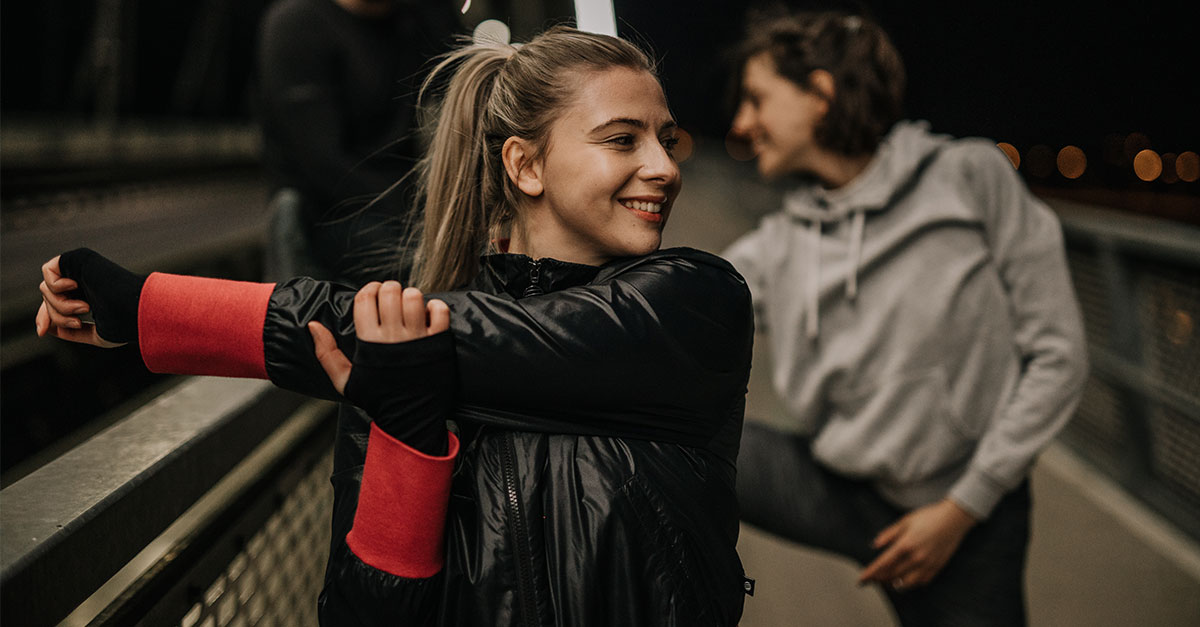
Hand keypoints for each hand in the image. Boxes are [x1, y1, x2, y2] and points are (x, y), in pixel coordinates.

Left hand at [36, 255, 123, 347]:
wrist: (136, 308)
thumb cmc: (124, 323)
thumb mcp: (95, 334)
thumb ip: (71, 332)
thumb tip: (46, 328)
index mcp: (89, 297)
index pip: (57, 305)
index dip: (46, 317)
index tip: (41, 332)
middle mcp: (84, 282)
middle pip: (49, 298)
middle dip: (54, 314)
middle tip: (77, 323)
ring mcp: (81, 269)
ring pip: (47, 289)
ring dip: (60, 305)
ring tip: (85, 308)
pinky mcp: (78, 258)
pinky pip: (48, 271)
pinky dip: (55, 285)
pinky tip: (76, 286)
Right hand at [307, 281, 450, 393]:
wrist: (409, 419)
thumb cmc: (377, 399)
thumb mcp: (345, 380)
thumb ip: (326, 353)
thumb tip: (312, 325)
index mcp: (370, 342)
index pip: (365, 299)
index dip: (369, 289)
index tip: (373, 292)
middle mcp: (394, 337)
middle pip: (390, 293)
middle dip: (390, 289)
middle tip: (391, 297)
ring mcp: (418, 339)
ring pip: (414, 297)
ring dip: (411, 296)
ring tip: (409, 305)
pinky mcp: (439, 343)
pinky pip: (439, 311)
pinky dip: (435, 307)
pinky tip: (428, 314)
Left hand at [858, 499, 977, 590]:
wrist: (953, 519)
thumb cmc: (928, 517)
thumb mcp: (904, 521)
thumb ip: (888, 534)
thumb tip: (875, 545)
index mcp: (905, 545)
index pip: (883, 564)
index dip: (870, 573)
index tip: (861, 580)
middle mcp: (916, 558)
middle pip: (892, 575)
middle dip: (879, 580)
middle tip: (872, 580)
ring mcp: (927, 564)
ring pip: (906, 583)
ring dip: (893, 584)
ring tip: (886, 582)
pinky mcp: (937, 567)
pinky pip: (922, 582)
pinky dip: (911, 584)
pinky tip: (905, 582)